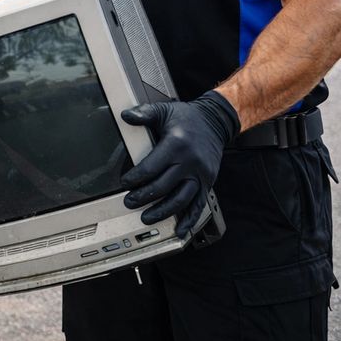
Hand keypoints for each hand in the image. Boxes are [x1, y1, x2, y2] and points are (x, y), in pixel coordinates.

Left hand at [119, 91, 239, 236]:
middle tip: (129, 202)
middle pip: (164, 186)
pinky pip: (199, 205)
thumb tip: (126, 115)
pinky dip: (189, 219)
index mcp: (177, 144)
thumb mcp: (164, 110)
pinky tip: (180, 230)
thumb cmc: (187, 118)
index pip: (152, 167)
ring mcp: (201, 175)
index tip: (124, 184)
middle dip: (144, 197)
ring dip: (163, 212)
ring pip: (181, 199)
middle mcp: (190, 162)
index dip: (136, 178)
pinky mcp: (208, 183)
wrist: (215, 122)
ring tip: (146, 217)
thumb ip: (144, 113)